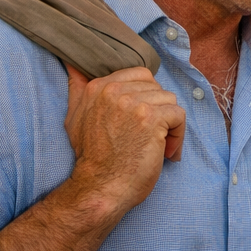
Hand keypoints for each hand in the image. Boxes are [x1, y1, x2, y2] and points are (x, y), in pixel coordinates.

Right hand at [63, 64, 183, 212]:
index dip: (146, 98)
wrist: (100, 187)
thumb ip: (78, 88)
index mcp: (98, 87)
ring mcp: (134, 103)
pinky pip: (179, 115)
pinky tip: (167, 152)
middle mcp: (115, 91)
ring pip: (169, 100)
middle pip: (157, 88)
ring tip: (158, 145)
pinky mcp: (152, 118)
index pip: (139, 75)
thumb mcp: (75, 117)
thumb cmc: (91, 157)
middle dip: (158, 111)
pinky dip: (178, 135)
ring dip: (169, 125)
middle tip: (150, 135)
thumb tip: (72, 63)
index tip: (140, 121)